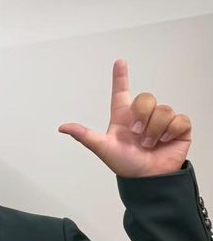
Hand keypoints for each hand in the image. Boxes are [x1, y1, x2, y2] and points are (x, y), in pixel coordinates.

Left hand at [58, 59, 190, 177]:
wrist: (147, 179)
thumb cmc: (125, 164)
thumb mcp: (102, 148)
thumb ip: (84, 136)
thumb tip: (62, 127)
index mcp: (123, 117)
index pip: (121, 92)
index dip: (121, 77)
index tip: (119, 62)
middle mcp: (142, 116)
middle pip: (146, 98)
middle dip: (141, 117)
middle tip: (138, 136)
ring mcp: (161, 121)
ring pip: (163, 109)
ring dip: (155, 129)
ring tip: (150, 143)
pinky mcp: (179, 128)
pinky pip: (179, 119)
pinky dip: (171, 131)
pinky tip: (165, 141)